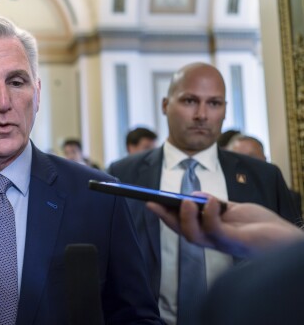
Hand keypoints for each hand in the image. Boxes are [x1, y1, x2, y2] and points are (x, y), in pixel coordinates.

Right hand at [147, 194, 303, 257]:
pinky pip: (215, 230)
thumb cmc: (262, 226)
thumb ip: (214, 204)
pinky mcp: (235, 242)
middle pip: (182, 232)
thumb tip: (194, 195)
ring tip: (186, 200)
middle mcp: (213, 241)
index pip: (182, 225)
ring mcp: (223, 243)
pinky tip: (212, 201)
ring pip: (193, 235)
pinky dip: (209, 214)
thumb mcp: (233, 209)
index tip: (150, 201)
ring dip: (185, 217)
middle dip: (165, 217)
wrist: (288, 240)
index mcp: (211, 233)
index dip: (165, 215)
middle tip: (153, 202)